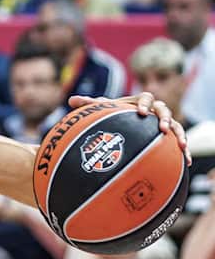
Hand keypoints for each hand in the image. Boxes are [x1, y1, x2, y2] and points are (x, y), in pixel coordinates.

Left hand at [69, 92, 190, 164]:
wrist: (125, 128)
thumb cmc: (115, 117)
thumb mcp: (104, 111)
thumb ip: (90, 105)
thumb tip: (71, 100)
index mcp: (140, 102)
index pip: (146, 98)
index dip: (145, 104)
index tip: (141, 112)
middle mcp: (155, 112)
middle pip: (164, 110)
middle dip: (165, 118)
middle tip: (162, 127)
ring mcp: (163, 124)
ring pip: (176, 126)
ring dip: (179, 134)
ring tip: (180, 144)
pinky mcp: (168, 138)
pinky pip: (178, 143)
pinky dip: (183, 151)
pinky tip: (186, 161)